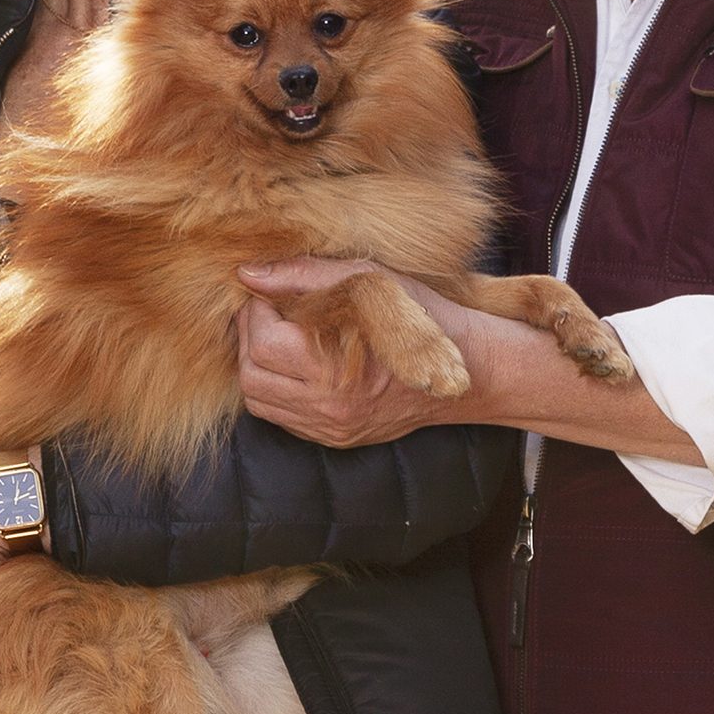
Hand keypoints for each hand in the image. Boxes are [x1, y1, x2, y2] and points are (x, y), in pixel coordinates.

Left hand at [236, 258, 476, 445]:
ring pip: (260, 402)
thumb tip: (247, 275)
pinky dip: (276, 388)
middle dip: (248, 339)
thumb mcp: (370, 282)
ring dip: (257, 365)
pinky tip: (295, 364)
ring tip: (277, 336)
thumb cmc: (422, 317)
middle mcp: (329, 407)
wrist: (466, 371)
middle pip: (251, 377)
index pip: (263, 342)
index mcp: (335, 367)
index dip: (256, 311)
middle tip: (265, 312)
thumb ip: (304, 275)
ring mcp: (331, 428)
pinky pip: (282, 417)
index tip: (269, 294)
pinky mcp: (335, 437)